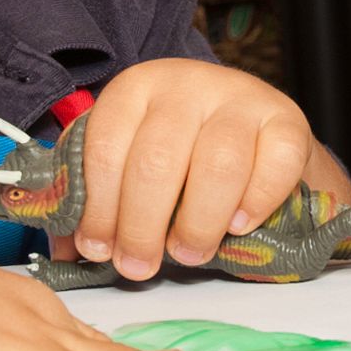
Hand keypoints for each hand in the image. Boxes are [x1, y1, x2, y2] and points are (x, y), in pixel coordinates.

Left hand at [67, 58, 331, 279]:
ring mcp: (242, 99)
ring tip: (187, 254)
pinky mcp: (287, 120)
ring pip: (217, 165)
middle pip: (157, 160)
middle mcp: (188, 84)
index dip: (98, 206)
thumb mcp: (132, 164)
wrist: (256, 137)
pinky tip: (239, 226)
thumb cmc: (184, 156)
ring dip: (197, 222)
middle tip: (139, 266)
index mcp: (138, 89)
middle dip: (141, 225)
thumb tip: (63, 251)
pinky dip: (256, 201)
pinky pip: (275, 163)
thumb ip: (97, 200)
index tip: (98, 250)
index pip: (106, 147)